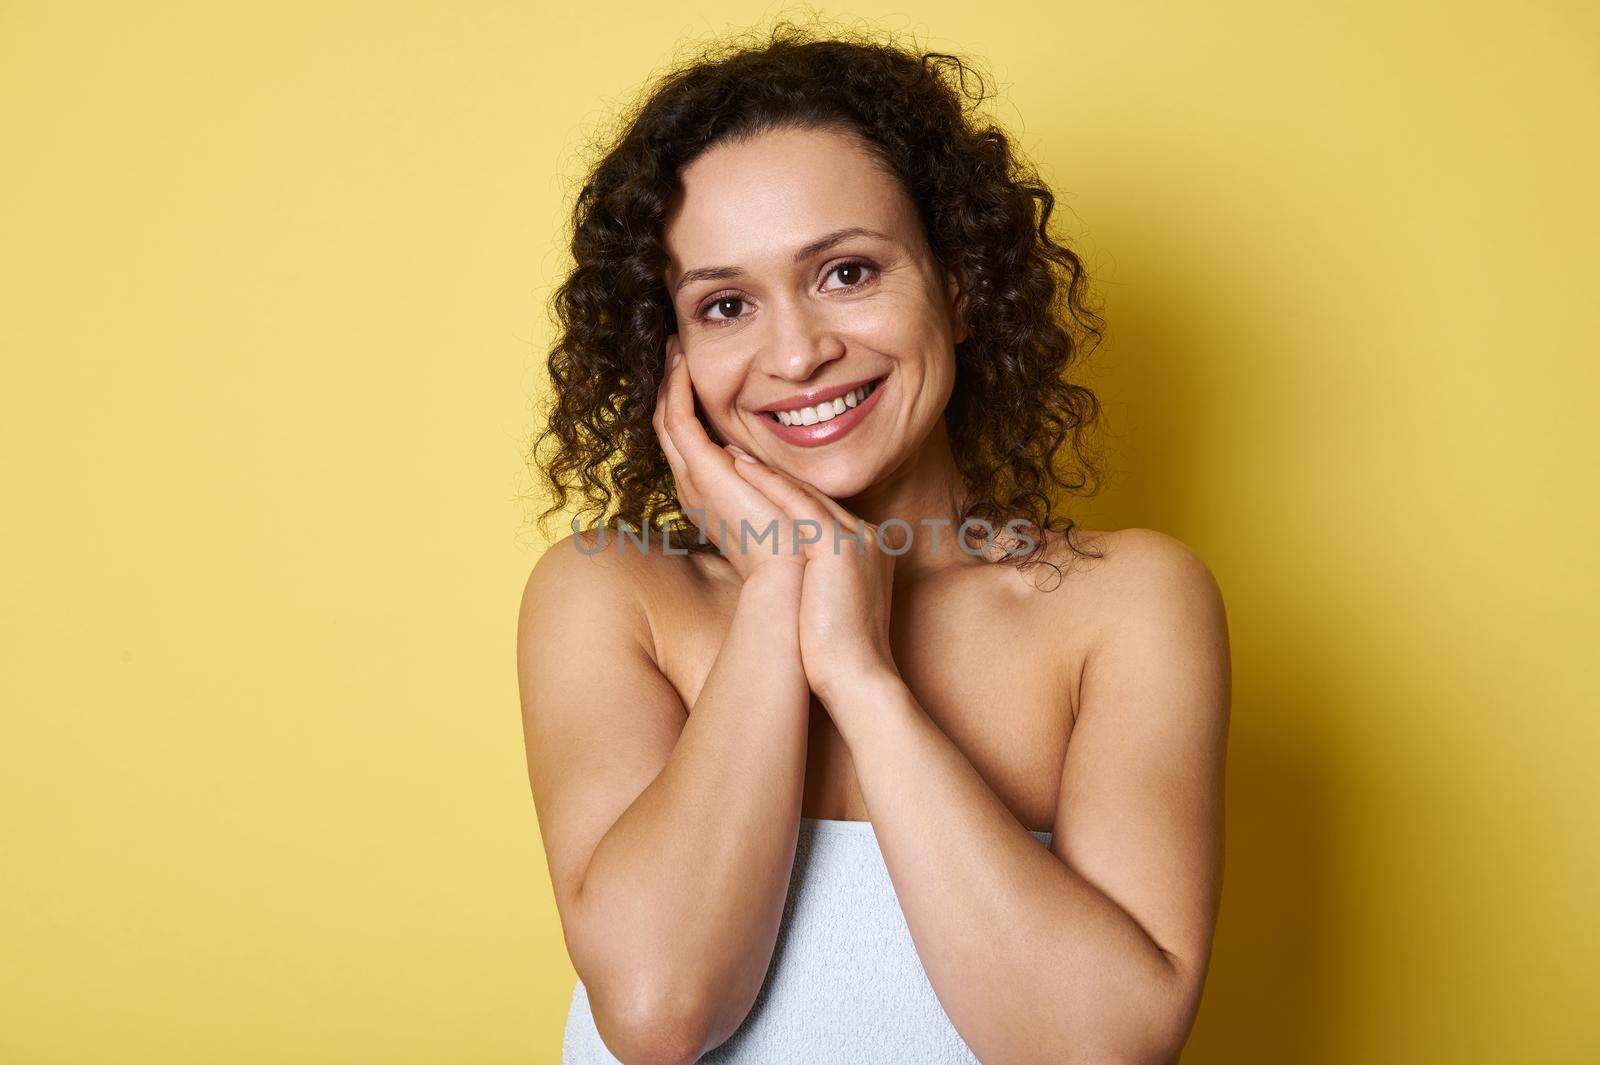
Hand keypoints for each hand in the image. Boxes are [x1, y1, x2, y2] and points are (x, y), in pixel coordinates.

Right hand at [652, 334, 811, 582]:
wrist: (794, 579)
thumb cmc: (799, 552)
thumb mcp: (786, 507)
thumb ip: (780, 483)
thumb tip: (788, 462)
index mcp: (713, 497)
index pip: (691, 441)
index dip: (691, 405)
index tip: (699, 372)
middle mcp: (695, 488)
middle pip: (671, 426)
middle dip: (673, 386)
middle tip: (677, 349)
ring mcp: (693, 481)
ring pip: (666, 419)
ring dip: (670, 380)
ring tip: (677, 347)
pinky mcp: (701, 474)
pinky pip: (676, 419)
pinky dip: (678, 388)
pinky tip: (686, 362)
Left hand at [726, 451, 900, 707]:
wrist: (859, 679)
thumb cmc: (838, 657)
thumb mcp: (831, 608)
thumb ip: (818, 582)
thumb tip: (790, 582)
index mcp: (871, 550)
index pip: (824, 512)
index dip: (786, 496)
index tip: (755, 480)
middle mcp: (870, 537)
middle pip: (815, 497)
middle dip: (774, 477)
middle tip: (738, 456)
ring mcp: (858, 538)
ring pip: (804, 495)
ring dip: (765, 472)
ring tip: (733, 455)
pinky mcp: (840, 546)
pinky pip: (797, 505)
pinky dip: (767, 484)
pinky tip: (740, 469)